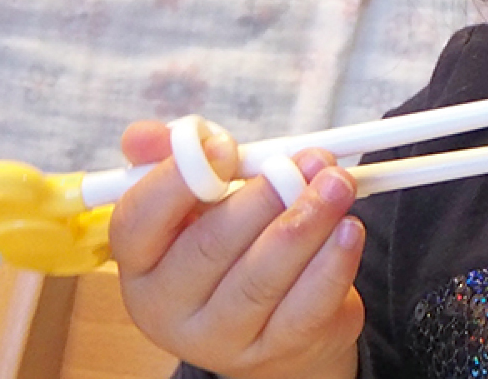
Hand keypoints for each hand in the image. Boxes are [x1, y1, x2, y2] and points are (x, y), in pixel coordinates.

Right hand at [110, 121, 364, 378]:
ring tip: (338, 185)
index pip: (137, 219)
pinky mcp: (276, 351)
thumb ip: (178, 162)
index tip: (227, 147)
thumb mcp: (203, 203)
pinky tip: (349, 230)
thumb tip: (146, 136)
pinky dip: (333, 263)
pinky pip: (306, 305)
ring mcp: (221, 338)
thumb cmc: (235, 246)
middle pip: (210, 247)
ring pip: (263, 277)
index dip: (180, 178)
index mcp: (141, 261)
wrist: (276, 324)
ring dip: (308, 221)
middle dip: (266, 196)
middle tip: (310, 160)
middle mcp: (169, 307)